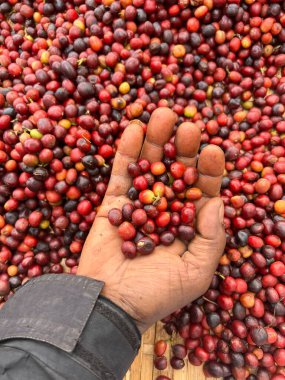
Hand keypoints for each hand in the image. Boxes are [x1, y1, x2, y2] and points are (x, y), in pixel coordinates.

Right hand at [77, 108, 225, 332]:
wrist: (110, 305)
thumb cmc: (156, 294)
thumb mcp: (196, 273)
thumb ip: (211, 239)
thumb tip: (216, 202)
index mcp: (187, 226)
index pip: (202, 192)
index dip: (209, 172)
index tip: (214, 151)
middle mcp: (165, 210)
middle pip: (176, 172)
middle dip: (184, 149)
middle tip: (189, 126)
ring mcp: (138, 204)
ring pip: (149, 166)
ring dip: (156, 140)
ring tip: (164, 114)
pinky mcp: (113, 203)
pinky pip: (120, 173)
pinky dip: (126, 151)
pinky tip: (135, 128)